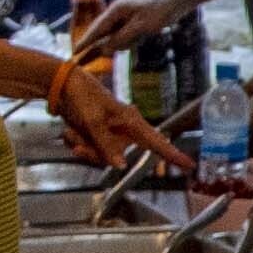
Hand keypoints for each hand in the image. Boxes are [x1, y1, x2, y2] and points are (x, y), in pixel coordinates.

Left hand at [51, 74, 186, 176]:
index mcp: (131, 122)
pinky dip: (78, 144)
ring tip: (72, 132)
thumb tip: (121, 166)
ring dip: (83, 147)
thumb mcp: (93, 121)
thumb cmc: (83, 96)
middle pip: (117, 158)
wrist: (63, 86)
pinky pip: (91, 152)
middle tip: (79, 146)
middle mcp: (124, 131)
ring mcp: (111, 136)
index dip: (173, 155)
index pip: (157, 142)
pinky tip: (70, 132)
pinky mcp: (98, 138)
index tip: (190, 165)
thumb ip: (106, 145)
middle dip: (94, 154)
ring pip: (101, 157)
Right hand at [66, 0, 161, 63]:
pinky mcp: (135, 21)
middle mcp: (117, 13)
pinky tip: (138, 39)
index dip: (85, 42)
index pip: (96, 29)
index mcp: (116, 11)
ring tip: (117, 48)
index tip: (74, 53)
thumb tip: (105, 50)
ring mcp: (126, 17)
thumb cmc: (160, 10)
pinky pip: (126, 35)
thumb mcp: (141, 26)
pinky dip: (128, 41)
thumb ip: (122, 38)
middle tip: (80, 62)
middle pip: (101, 33)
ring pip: (115, 36)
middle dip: (92, 47)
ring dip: (116, 44)